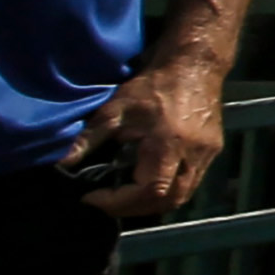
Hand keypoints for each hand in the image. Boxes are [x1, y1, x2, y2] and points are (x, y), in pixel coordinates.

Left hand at [78, 54, 227, 211]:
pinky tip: (147, 180)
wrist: (195, 66)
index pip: (149, 191)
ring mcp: (206, 155)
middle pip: (168, 201)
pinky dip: (167, 191)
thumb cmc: (153, 86)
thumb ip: (89, 138)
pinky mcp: (212, 152)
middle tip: (105, 202)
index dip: (119, 202)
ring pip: (182, 196)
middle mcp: (192, 155)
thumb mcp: (115, 110)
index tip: (93, 197)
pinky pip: (190, 183)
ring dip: (152, 204)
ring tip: (124, 196)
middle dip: (133, 208)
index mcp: (168, 145)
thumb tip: (62, 163)